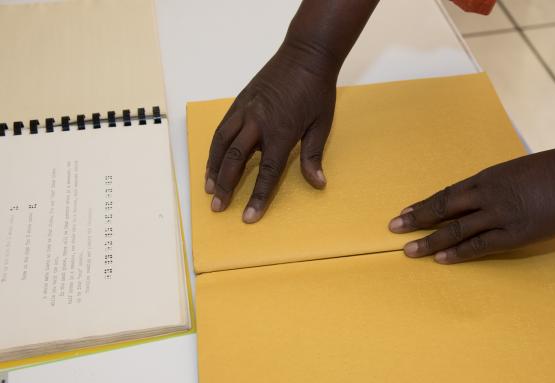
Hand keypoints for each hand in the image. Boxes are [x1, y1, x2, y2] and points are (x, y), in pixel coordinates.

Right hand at [205, 44, 337, 222]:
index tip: (248, 217)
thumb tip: (318, 183)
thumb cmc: (317, 90)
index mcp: (282, 132)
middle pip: (236, 160)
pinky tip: (212, 159)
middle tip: (217, 207)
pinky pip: (222, 128)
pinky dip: (215, 146)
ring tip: (208, 187)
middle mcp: (258, 122)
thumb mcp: (322, 124)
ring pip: (222, 143)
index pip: (268, 173)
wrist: (306, 54)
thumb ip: (314, 155)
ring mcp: (246, 110)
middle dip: (225, 186)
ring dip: (212, 167)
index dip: (258, 197)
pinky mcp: (240, 101)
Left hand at [388, 138, 554, 263]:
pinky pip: (480, 245)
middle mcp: (487, 193)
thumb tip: (493, 196)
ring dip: (430, 240)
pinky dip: (459, 253)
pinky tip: (441, 259)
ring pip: (455, 229)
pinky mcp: (515, 233)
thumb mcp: (523, 171)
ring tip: (408, 250)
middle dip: (417, 218)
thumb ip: (504, 184)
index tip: (407, 210)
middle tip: (394, 227)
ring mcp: (499, 214)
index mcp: (490, 175)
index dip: (426, 203)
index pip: (449, 192)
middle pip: (444, 207)